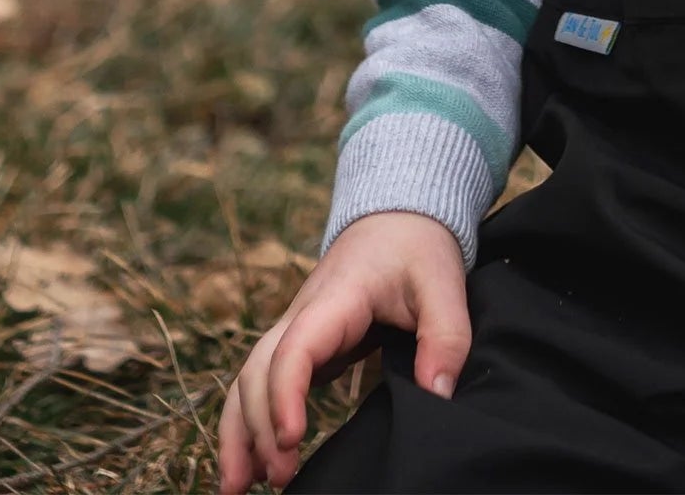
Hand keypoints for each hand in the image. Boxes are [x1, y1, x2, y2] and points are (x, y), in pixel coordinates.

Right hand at [216, 212, 468, 492]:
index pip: (295, 347)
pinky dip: (246, 423)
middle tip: (282, 477)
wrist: (400, 217)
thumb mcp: (443, 282)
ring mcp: (296, 330)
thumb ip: (446, 336)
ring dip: (238, 432)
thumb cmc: (419, 247)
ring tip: (240, 488)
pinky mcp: (301, 346)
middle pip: (259, 370)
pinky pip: (260, 385)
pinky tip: (250, 466)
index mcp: (335, 298)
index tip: (292, 437)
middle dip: (258, 426)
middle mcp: (301, 315)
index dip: (285, 393)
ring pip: (247, 380)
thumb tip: (437, 395)